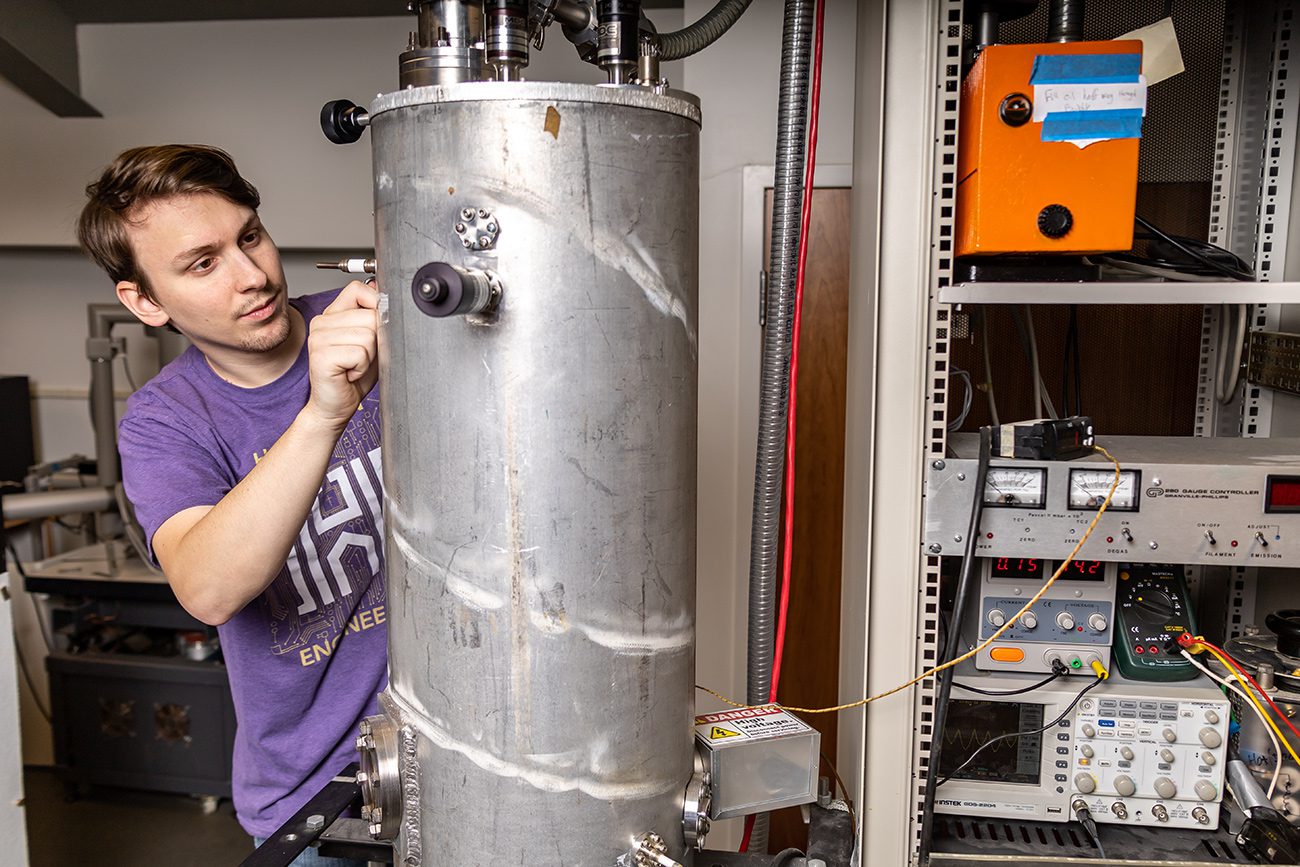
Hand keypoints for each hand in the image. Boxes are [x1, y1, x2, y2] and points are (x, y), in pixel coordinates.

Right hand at [304, 280, 379, 430]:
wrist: (335, 406)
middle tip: (361, 358)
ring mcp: (319, 337)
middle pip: (371, 315)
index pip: (359, 289)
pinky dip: (362, 368)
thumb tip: (384, 295)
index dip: (376, 306)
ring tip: (354, 366)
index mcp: (333, 314)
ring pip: (368, 335)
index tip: (374, 330)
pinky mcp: (321, 355)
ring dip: (369, 358)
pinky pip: (360, 353)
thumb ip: (376, 319)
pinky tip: (349, 374)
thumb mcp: (372, 343)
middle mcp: (322, 322)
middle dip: (376, 341)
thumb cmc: (354, 376)